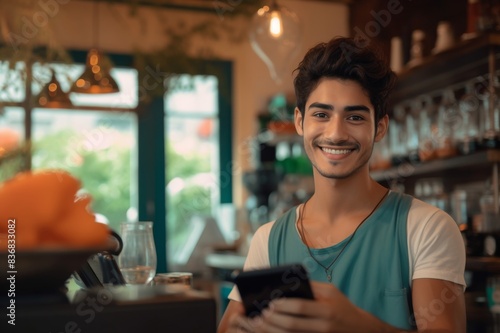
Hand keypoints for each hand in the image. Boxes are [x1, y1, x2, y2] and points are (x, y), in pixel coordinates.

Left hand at [254, 281, 383, 332]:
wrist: (360, 329)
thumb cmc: (342, 306)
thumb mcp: (331, 292)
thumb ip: (312, 286)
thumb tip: (288, 282)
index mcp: (327, 309)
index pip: (301, 307)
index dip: (284, 305)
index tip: (271, 303)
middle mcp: (324, 325)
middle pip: (293, 324)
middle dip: (274, 320)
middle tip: (261, 315)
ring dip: (273, 330)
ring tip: (261, 324)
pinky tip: (272, 331)